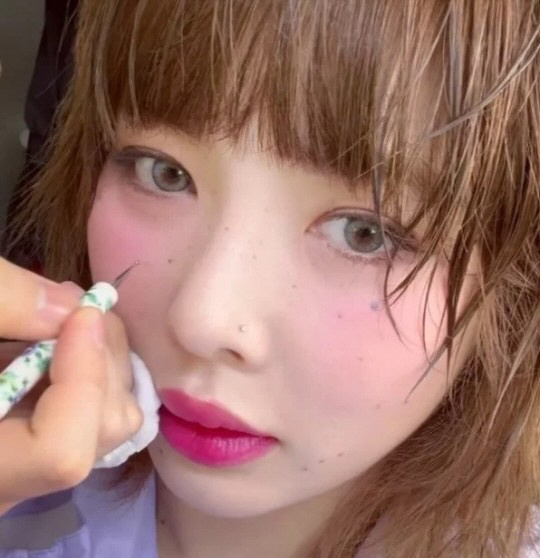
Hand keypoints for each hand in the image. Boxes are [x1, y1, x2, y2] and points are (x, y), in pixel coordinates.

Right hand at [0, 258, 141, 514]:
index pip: (59, 453)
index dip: (84, 380)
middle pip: (96, 438)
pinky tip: (55, 337)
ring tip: (69, 316)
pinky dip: (84, 372)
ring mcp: (11, 472)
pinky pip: (82, 417)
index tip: (82, 312)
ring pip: (102, 428)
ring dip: (100, 364)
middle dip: (104, 363)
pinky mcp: (19, 449)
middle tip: (82, 306)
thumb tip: (70, 308)